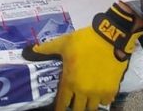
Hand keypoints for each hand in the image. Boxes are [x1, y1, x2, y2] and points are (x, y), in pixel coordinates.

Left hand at [22, 3, 142, 109]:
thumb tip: (30, 51)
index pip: (63, 101)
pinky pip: (106, 102)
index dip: (59, 108)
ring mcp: (99, 92)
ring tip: (84, 101)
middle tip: (72, 105)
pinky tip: (98, 96)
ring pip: (93, 108)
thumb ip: (46, 49)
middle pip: (79, 109)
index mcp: (70, 80)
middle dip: (75, 108)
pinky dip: (101, 101)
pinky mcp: (112, 90)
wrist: (108, 39)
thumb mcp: (62, 43)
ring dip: (87, 105)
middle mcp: (84, 91)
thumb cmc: (82, 42)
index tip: (58, 110)